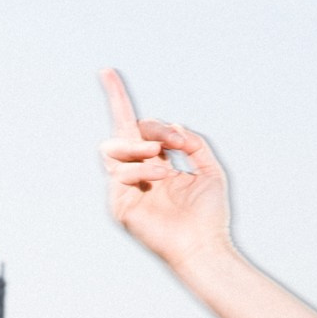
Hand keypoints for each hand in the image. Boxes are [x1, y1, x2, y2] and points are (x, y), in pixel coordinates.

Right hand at [98, 68, 232, 275]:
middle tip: (172, 142)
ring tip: (164, 161)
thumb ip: (193, 143)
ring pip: (115, 149)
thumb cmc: (209, 214)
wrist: (203, 246)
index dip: (119, 99)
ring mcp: (126, 188)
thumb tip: (173, 126)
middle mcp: (138, 172)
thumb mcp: (210, 168)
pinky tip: (161, 177)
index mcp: (157, 162)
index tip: (107, 71)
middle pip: (124, 132)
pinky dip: (142, 169)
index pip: (134, 126)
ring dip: (141, 148)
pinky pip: (120, 173)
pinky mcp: (120, 205)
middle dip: (148, 129)